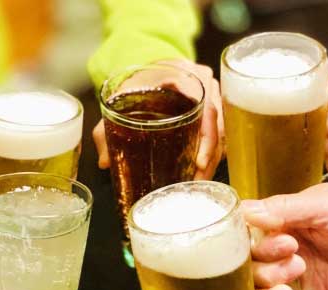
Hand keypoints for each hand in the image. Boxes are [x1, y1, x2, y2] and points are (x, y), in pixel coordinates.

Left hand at [93, 59, 223, 179]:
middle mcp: (203, 82)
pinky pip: (221, 131)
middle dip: (210, 155)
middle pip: (218, 122)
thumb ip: (105, 130)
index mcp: (183, 73)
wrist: (149, 69)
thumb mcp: (120, 101)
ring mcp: (212, 93)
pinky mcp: (214, 106)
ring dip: (213, 158)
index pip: (205, 105)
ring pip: (222, 129)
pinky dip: (214, 152)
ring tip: (199, 182)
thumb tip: (105, 162)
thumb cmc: (137, 82)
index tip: (199, 161)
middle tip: (198, 179)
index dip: (206, 136)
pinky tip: (203, 171)